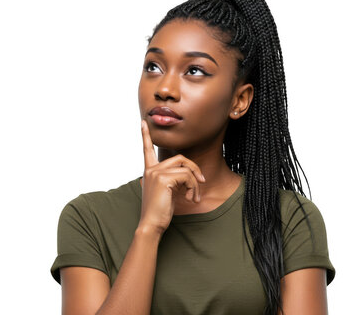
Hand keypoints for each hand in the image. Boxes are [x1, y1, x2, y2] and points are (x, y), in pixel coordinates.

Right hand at [138, 119, 205, 234]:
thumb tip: (189, 175)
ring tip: (194, 196)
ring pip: (186, 168)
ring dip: (195, 183)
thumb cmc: (159, 211)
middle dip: (195, 169)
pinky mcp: (163, 179)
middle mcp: (151, 169)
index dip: (145, 135)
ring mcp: (156, 173)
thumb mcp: (167, 192)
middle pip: (180, 158)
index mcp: (149, 171)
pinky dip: (193, 188)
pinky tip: (190, 199)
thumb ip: (173, 179)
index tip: (143, 122)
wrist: (151, 224)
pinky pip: (187, 177)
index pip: (147, 149)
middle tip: (202, 183)